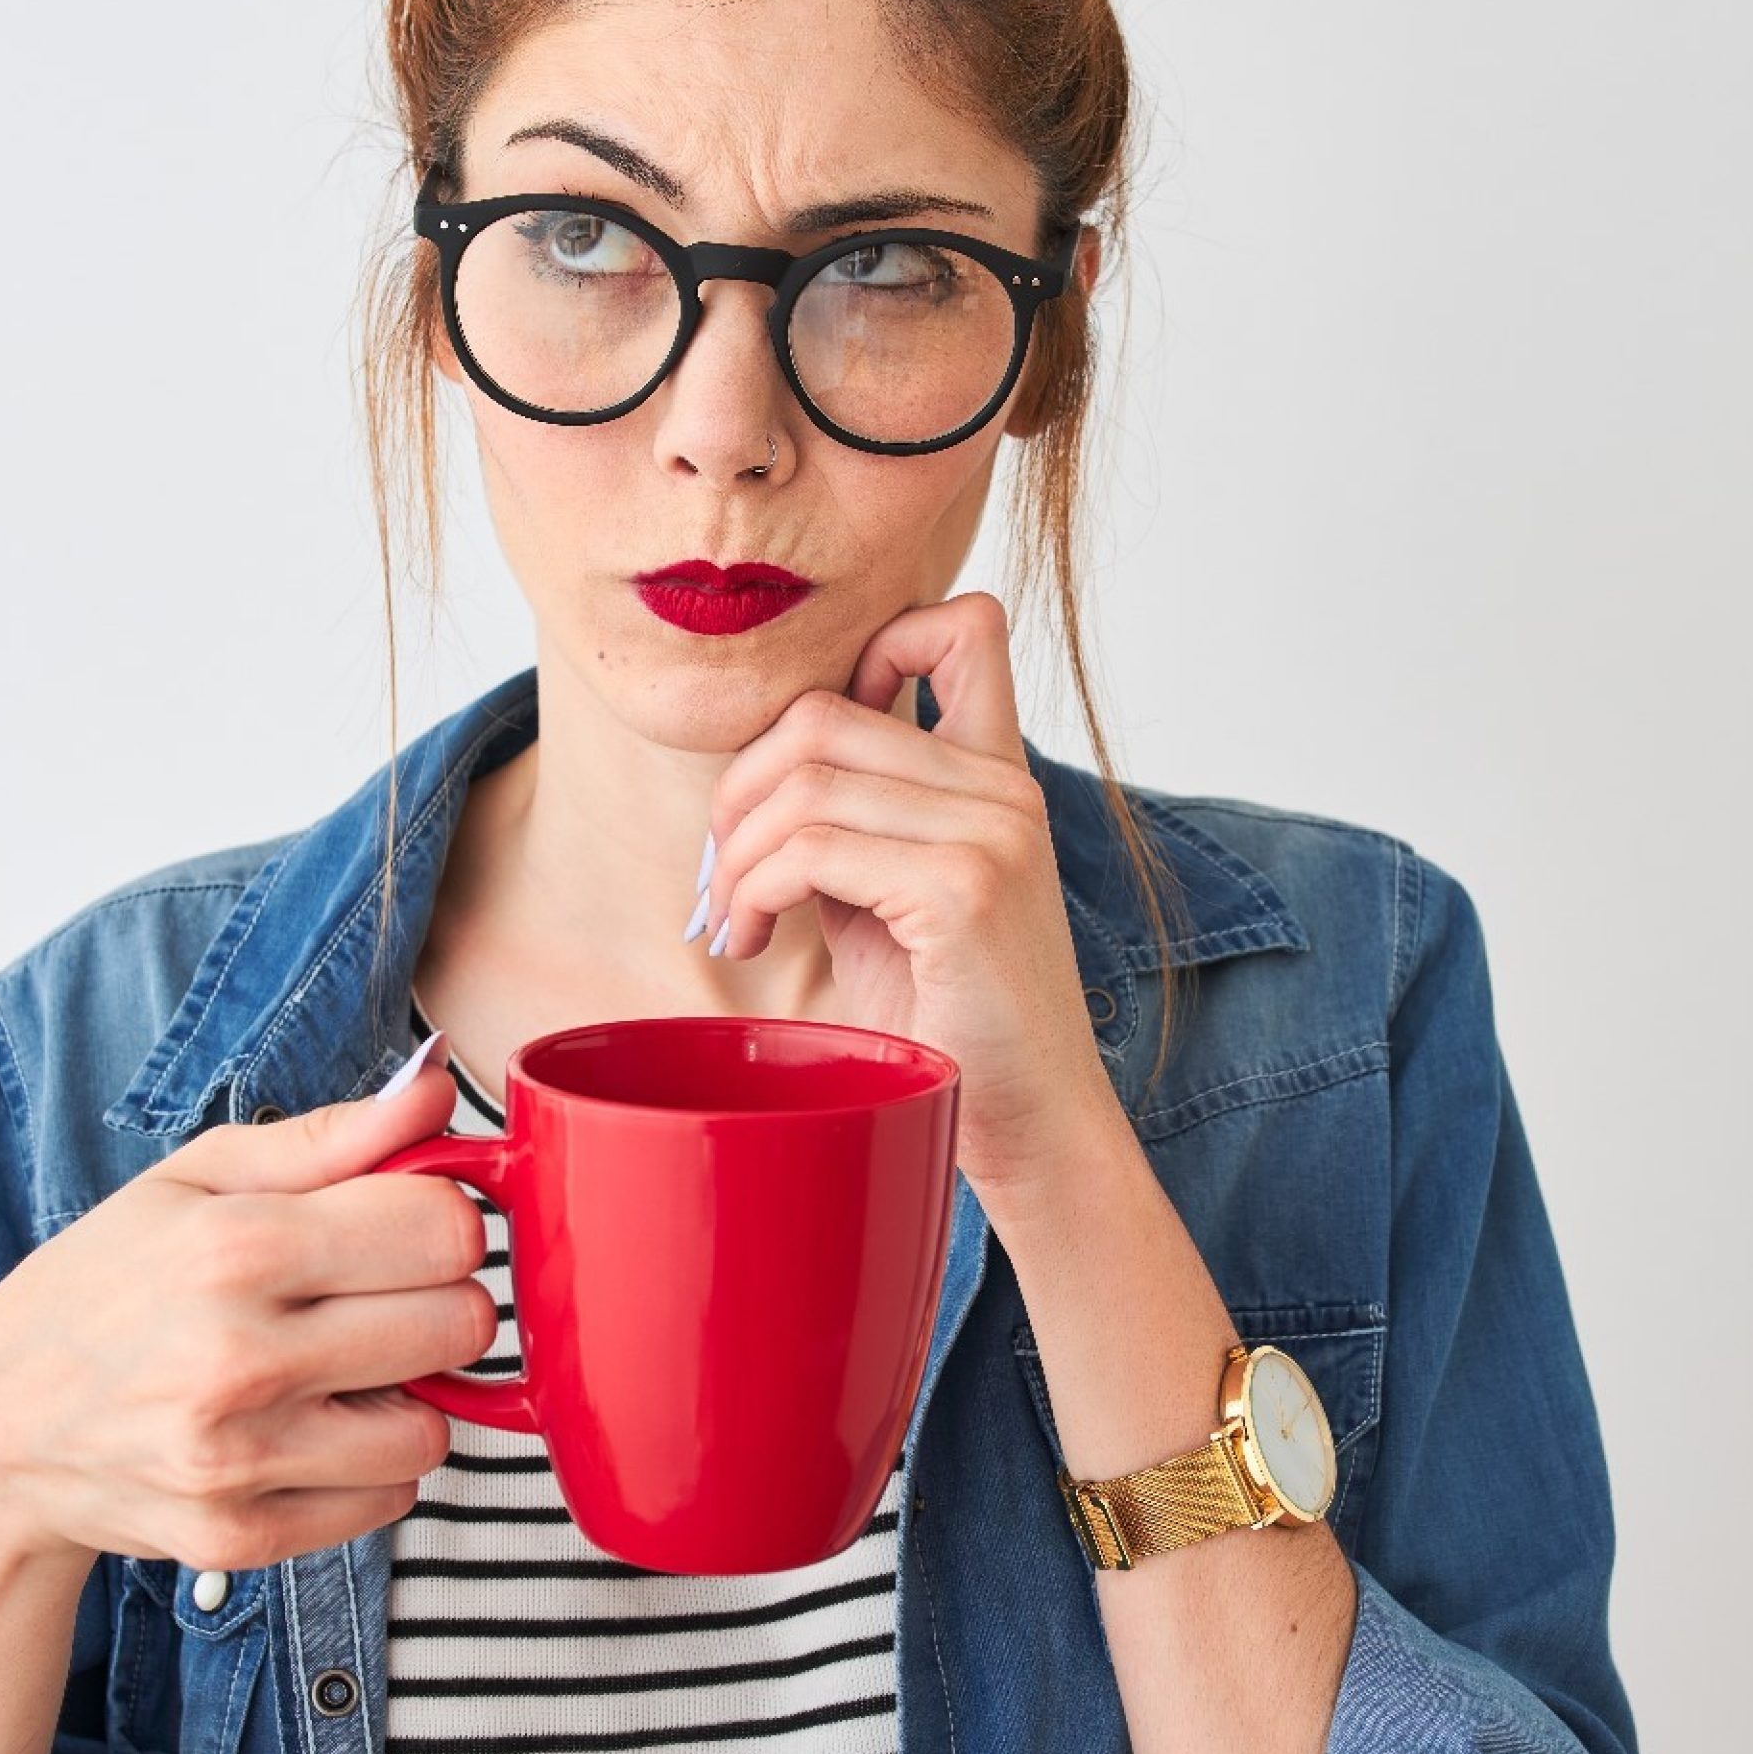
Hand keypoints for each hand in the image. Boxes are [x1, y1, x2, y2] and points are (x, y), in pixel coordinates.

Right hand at [0, 1064, 492, 1572]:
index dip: (436, 1219)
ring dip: (404, 1397)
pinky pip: (388, 1500)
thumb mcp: (192, 1180)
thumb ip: (327, 1138)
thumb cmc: (101, 1286)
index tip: (399, 1227)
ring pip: (435, 1429)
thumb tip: (435, 1095)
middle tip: (373, 1298)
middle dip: (432, 1302)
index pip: (441, 1228)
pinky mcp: (239, 1536)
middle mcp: (238, 1358)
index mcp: (234, 1248)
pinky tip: (304, 1430)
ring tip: (334, 1371)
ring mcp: (239, 1459)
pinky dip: (365, 1466)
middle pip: (459, 1326)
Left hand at [698, 590, 1121, 1194]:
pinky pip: (810, 848)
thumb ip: (854, 825)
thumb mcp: (894, 900)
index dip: (867, 650)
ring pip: (803, 779)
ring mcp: (991, 832)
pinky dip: (754, 891)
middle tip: (721, 876)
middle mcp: (1006, 788)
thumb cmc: (954, 1026)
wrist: (1031, 1127)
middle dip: (740, 790)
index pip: (961, 626)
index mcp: (999, 778)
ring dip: (735, 854)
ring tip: (734, 920)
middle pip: (821, 713)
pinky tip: (754, 939)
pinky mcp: (965, 888)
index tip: (799, 760)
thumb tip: (758, 782)